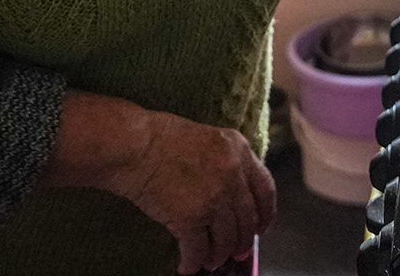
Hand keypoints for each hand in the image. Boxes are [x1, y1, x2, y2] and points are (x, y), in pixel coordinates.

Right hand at [41, 92, 274, 273]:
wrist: (133, 145)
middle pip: (247, 219)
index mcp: (239, 149)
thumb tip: (232, 193)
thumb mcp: (206, 138)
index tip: (261, 228)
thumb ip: (225, 161)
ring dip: (218, 255)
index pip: (265, 189)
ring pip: (226, 239)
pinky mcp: (191, 218)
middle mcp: (232, 173)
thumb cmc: (160, 137)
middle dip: (242, 241)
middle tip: (236, 252)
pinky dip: (193, 262)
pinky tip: (187, 266)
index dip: (265, 214)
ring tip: (210, 261)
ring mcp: (214, 196)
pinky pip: (198, 249)